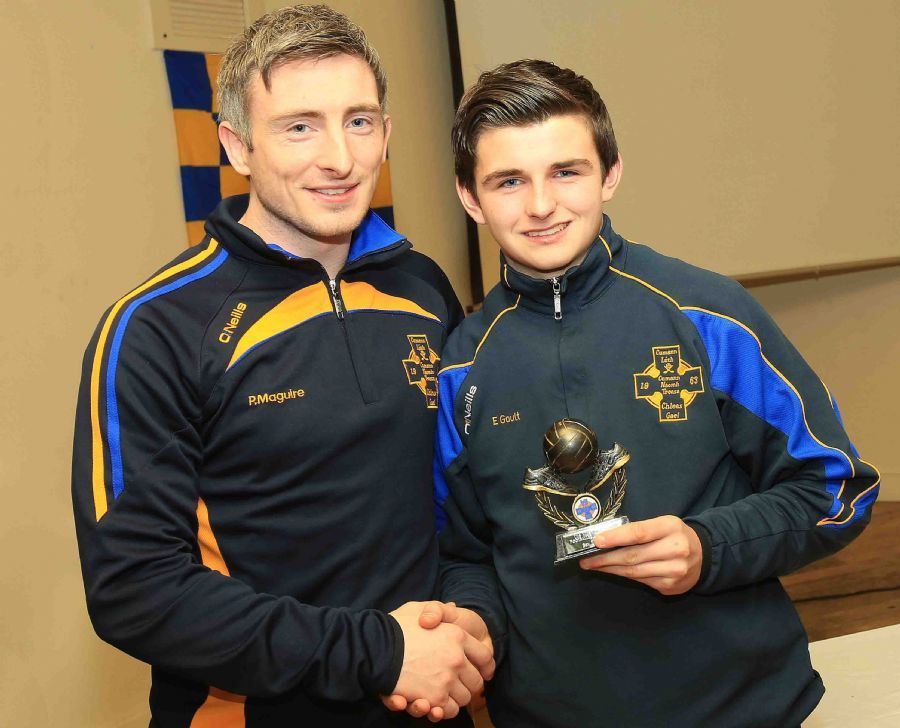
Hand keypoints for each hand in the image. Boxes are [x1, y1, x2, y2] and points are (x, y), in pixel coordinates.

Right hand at [382, 601, 493, 720]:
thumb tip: (453, 607)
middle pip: (476, 681)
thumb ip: (438, 610)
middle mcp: (456, 658)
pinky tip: (434, 704)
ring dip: (455, 698)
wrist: (375, 646)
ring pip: (464, 698)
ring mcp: (447, 680)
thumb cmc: (395, 626)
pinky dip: (443, 710)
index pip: (484, 656)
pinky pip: (448, 710)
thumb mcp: (418, 609)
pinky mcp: (435, 699)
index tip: (482, 670)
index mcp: (457, 635)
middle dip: (469, 684)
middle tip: (458, 684)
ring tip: (442, 693)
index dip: (484, 664)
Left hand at [579, 516, 702, 594]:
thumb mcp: (662, 524)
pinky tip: (612, 571)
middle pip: (633, 556)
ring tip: (593, 566)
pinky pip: (641, 580)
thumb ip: (639, 530)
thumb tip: (605, 538)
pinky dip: (623, 575)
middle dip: (605, 558)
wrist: (704, 556)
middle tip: (585, 559)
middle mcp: (675, 549)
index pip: (639, 533)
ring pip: (634, 571)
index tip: (596, 541)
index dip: (616, 537)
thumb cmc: (674, 535)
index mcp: (670, 527)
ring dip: (610, 569)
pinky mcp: (671, 586)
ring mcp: (674, 570)